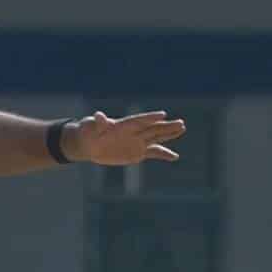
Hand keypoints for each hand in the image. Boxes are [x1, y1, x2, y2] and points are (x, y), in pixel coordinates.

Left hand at [66, 111, 185, 165]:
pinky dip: (163, 154)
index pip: (139, 120)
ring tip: (182, 128)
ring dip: (169, 134)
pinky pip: (153, 153)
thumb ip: (98, 123)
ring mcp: (137, 141)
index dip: (149, 118)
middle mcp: (134, 132)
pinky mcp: (137, 152)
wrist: (89, 144)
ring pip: (156, 137)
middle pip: (152, 128)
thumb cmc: (89, 132)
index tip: (162, 115)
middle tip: (180, 123)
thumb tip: (98, 115)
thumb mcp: (91, 127)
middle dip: (166, 126)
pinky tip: (174, 157)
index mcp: (124, 125)